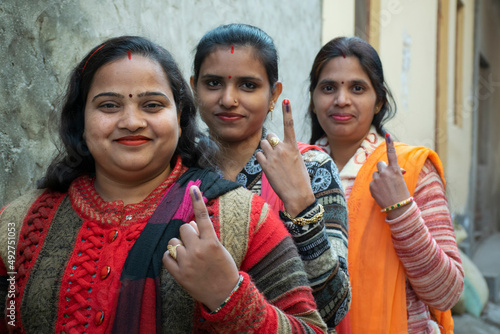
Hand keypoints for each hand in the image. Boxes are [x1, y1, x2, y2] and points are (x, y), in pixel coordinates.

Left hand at [162, 185, 239, 310]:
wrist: (224, 294)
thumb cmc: (224, 269)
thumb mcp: (219, 248)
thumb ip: (205, 235)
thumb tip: (190, 224)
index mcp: (211, 242)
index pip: (202, 217)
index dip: (197, 201)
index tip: (192, 188)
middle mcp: (198, 250)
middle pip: (183, 228)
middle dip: (188, 233)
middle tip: (195, 243)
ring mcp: (187, 262)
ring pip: (173, 242)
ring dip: (179, 246)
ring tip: (189, 256)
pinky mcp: (178, 274)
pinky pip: (166, 256)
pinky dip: (171, 257)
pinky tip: (180, 262)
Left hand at [256, 99, 315, 216]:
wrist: (297, 195)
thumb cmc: (301, 179)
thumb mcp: (298, 161)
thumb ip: (288, 150)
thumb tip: (277, 145)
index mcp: (293, 146)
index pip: (289, 125)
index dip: (287, 112)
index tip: (286, 100)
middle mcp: (282, 149)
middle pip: (269, 137)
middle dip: (270, 142)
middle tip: (276, 154)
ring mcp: (273, 157)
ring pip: (262, 145)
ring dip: (265, 150)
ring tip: (273, 162)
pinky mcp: (265, 165)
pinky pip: (258, 155)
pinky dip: (261, 159)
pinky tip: (269, 167)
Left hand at [369, 133, 411, 219]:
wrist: (398, 207)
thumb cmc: (402, 194)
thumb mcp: (401, 181)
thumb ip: (396, 172)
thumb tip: (397, 170)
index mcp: (395, 170)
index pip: (392, 154)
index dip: (389, 144)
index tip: (387, 134)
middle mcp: (385, 172)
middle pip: (380, 165)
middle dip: (383, 169)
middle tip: (387, 178)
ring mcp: (377, 179)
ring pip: (376, 174)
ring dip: (379, 178)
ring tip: (385, 188)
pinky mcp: (371, 186)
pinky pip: (372, 182)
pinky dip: (376, 186)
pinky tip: (381, 193)